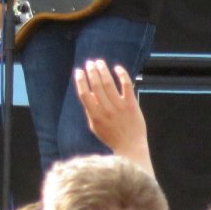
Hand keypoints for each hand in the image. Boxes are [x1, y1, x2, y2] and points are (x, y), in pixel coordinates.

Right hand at [73, 60, 153, 175]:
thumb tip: (87, 92)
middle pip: (96, 86)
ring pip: (109, 83)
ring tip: (99, 62)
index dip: (80, 81)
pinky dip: (121, 74)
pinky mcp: (132, 105)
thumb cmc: (112, 136)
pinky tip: (117, 68)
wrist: (130, 146)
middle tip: (89, 63)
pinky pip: (126, 85)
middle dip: (91, 72)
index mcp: (95, 116)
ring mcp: (119, 107)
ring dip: (103, 70)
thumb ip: (90, 110)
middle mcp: (106, 110)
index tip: (78, 71)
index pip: (84, 94)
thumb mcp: (95, 126)